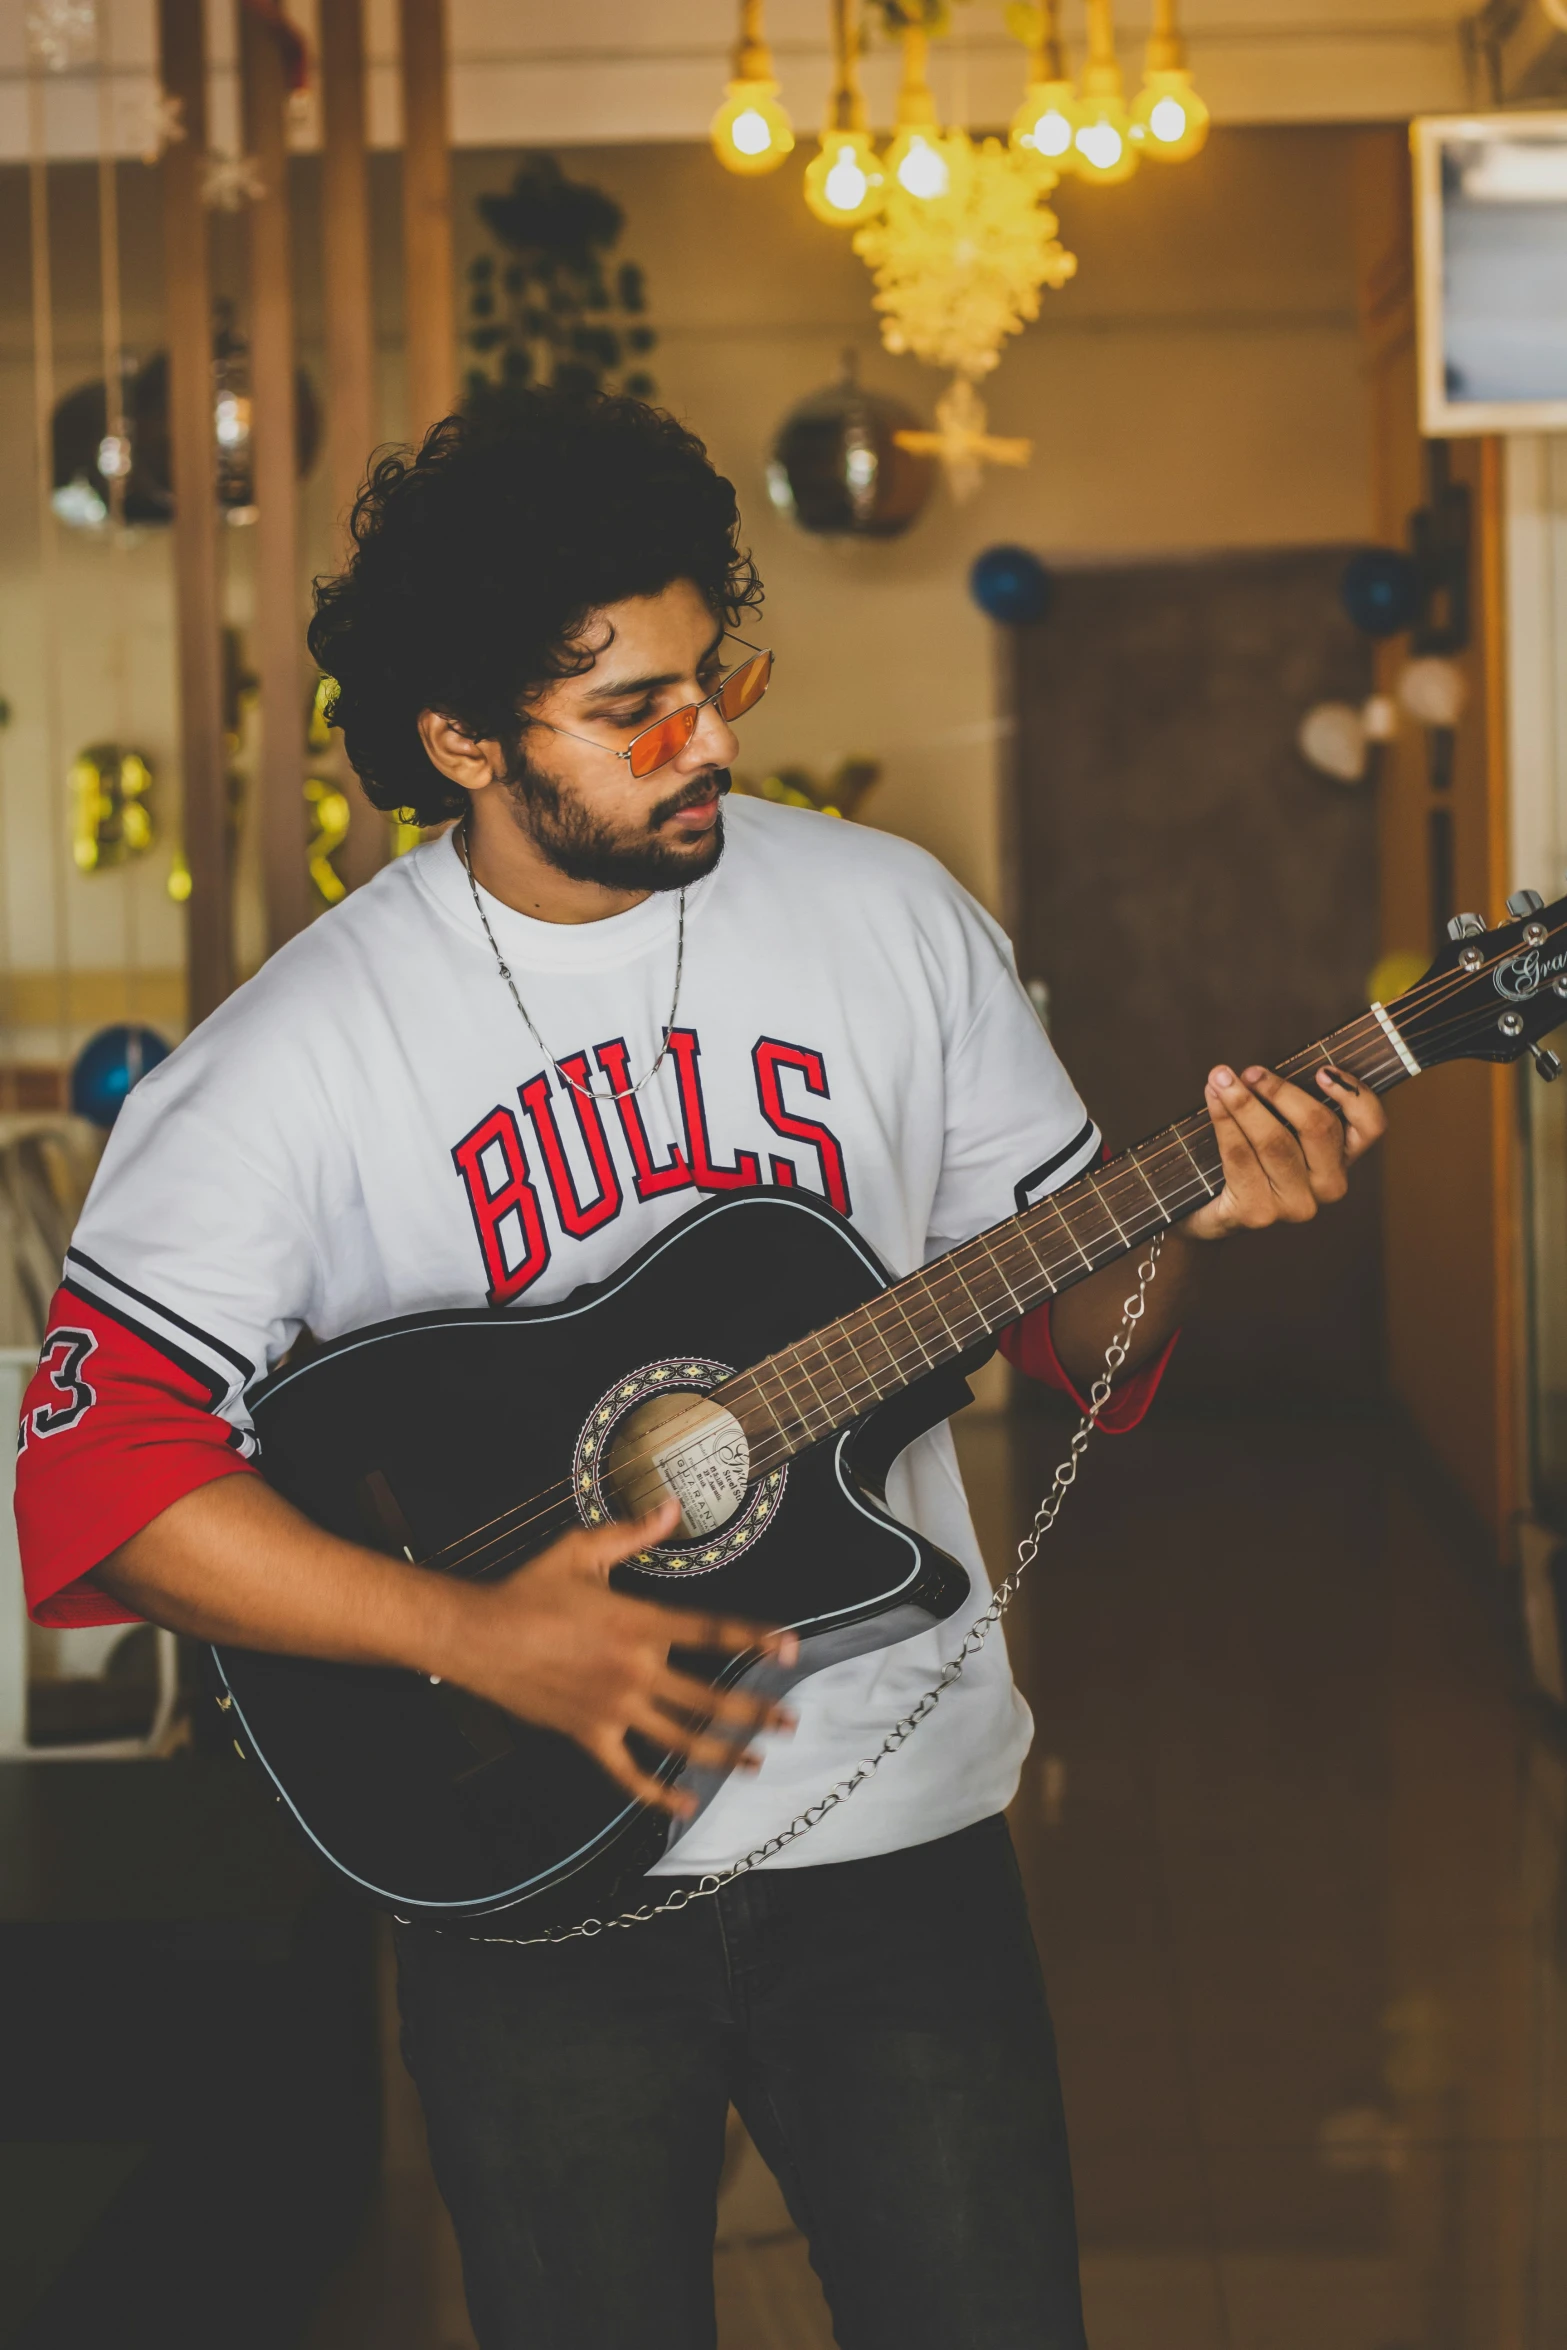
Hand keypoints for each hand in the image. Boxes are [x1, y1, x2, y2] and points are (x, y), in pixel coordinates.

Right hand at [439, 1498, 797, 1816]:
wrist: (475, 1636)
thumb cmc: (527, 1589)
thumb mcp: (581, 1551)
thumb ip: (633, 1533)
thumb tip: (671, 1507)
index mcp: (638, 1623)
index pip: (711, 1632)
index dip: (755, 1639)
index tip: (791, 1648)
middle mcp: (633, 1669)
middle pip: (709, 1696)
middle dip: (756, 1710)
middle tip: (791, 1721)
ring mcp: (613, 1708)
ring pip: (680, 1739)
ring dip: (723, 1753)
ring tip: (756, 1762)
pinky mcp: (588, 1734)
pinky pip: (628, 1773)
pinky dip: (657, 1792)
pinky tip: (683, 1803)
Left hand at [1184, 1063, 1385, 1241]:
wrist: (1216, 1213)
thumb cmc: (1253, 1160)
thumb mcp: (1282, 1129)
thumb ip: (1289, 1103)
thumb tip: (1268, 1068)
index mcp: (1343, 1159)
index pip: (1371, 1126)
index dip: (1354, 1095)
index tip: (1322, 1070)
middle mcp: (1328, 1186)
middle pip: (1318, 1126)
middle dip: (1280, 1091)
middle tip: (1250, 1072)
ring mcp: (1296, 1204)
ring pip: (1275, 1140)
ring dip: (1244, 1103)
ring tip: (1221, 1079)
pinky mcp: (1259, 1213)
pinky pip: (1240, 1156)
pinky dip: (1224, 1122)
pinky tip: (1214, 1100)